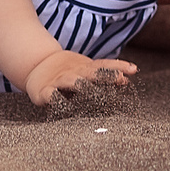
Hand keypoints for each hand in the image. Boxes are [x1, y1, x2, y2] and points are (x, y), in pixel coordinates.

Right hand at [22, 50, 137, 107]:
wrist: (36, 65)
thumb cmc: (67, 74)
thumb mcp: (86, 72)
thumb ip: (104, 77)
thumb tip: (127, 80)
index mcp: (85, 69)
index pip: (104, 65)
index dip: (118, 67)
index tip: (134, 70)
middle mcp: (74, 73)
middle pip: (92, 73)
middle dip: (106, 75)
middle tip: (121, 79)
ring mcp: (59, 81)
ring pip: (72, 81)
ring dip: (83, 85)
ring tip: (94, 90)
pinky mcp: (45, 92)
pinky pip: (52, 96)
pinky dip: (57, 99)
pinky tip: (64, 105)